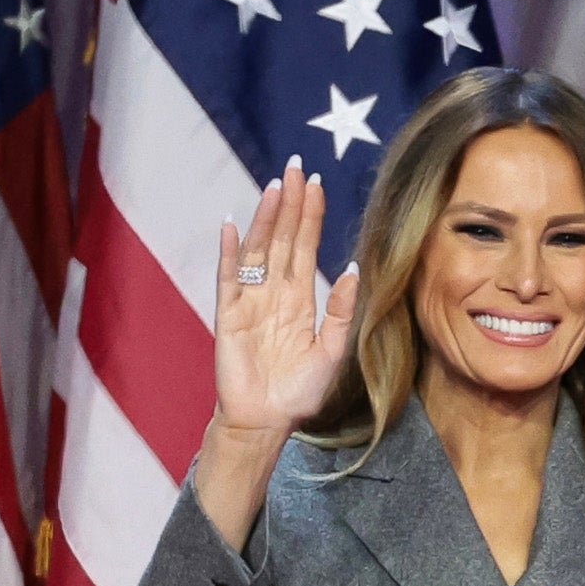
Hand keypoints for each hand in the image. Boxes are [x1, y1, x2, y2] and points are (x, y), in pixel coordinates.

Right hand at [208, 156, 359, 443]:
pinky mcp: (228, 316)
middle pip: (281, 238)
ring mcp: (249, 301)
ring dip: (264, 219)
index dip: (310, 215)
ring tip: (274, 188)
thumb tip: (356, 268)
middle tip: (296, 166)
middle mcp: (274, 292)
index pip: (305, 246)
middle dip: (289, 203)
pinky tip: (232, 226)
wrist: (268, 419)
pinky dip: (229, 253)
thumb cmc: (301, 389)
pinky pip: (227, 279)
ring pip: (257, 251)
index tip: (317, 183)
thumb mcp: (334, 350)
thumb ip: (344, 311)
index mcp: (300, 298)